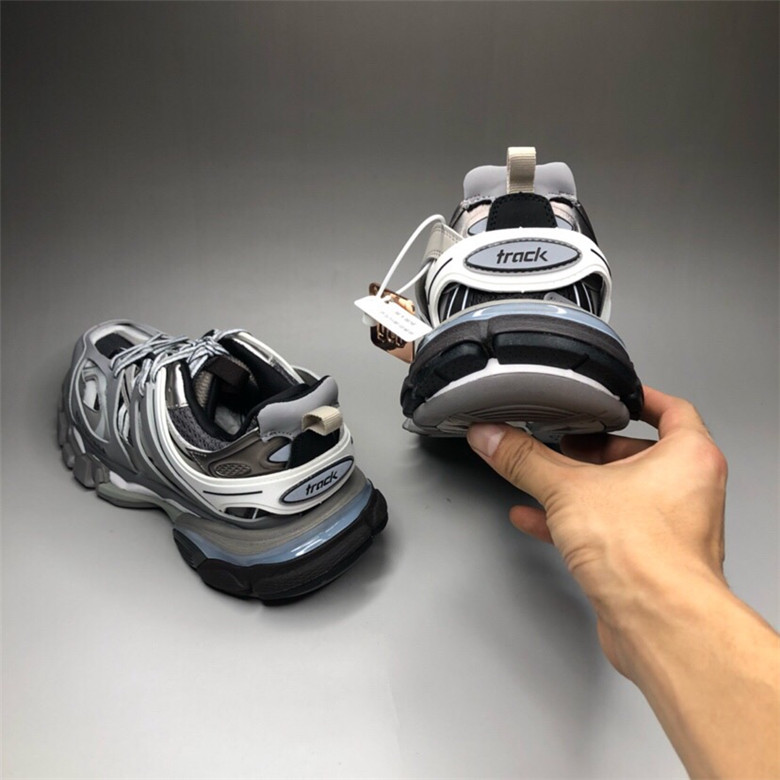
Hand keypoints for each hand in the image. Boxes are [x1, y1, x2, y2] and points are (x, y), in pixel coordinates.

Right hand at [466, 386, 728, 678]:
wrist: (659, 625)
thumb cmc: (647, 557)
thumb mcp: (567, 489)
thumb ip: (524, 459)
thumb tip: (493, 436)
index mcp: (689, 457)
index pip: (670, 409)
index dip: (636, 399)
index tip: (610, 396)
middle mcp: (688, 491)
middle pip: (638, 453)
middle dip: (594, 448)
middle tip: (564, 440)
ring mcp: (670, 528)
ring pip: (622, 493)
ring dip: (582, 486)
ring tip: (544, 478)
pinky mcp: (648, 560)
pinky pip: (608, 528)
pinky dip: (575, 520)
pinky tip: (538, 519)